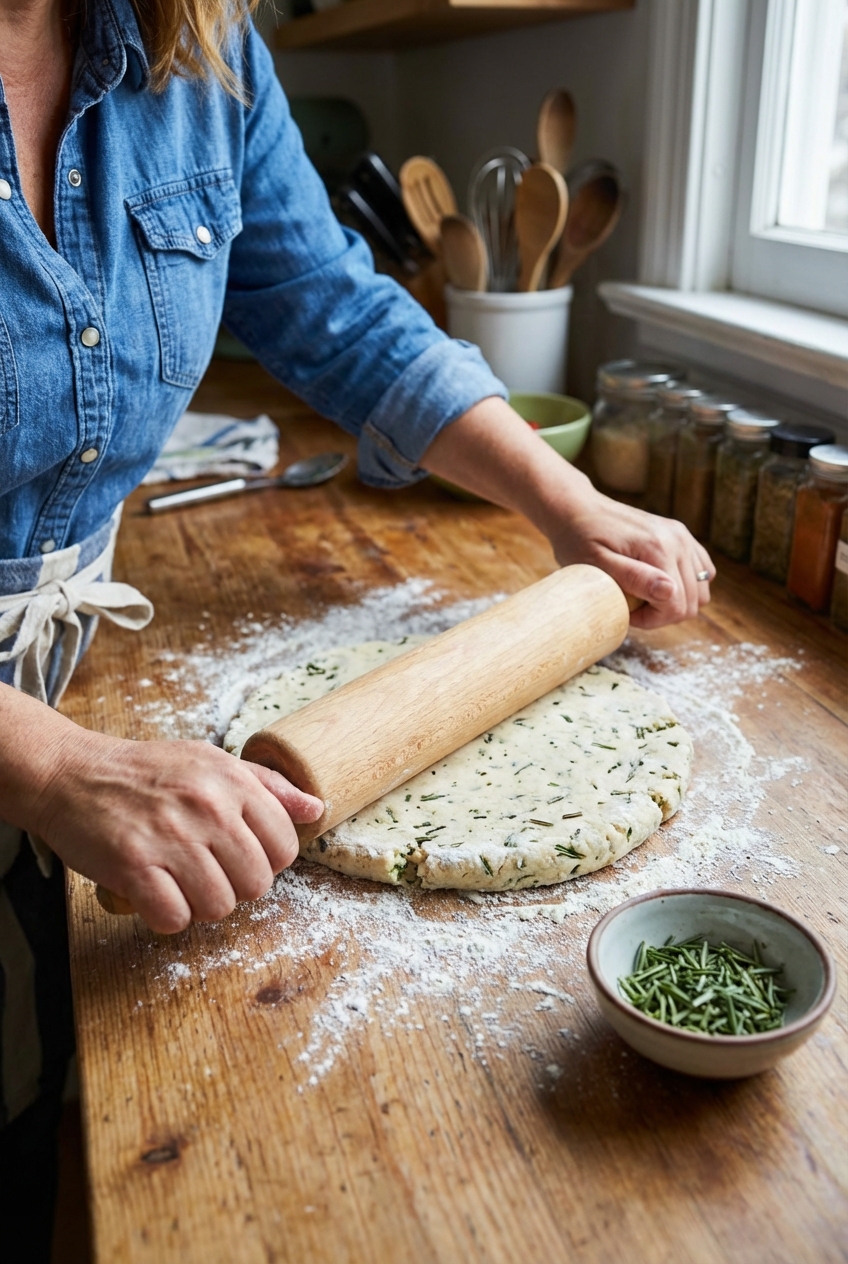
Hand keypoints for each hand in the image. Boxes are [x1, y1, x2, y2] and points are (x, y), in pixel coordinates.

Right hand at [35, 730, 322, 933]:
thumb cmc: (146, 772)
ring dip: (200, 905)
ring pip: (219, 907)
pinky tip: (155, 894)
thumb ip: (268, 786)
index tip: (240, 856)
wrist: (71, 774)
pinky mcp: (134, 865)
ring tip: (180, 882)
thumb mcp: (211, 762)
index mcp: (231, 780)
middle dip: (235, 887)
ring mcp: (171, 837)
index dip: (266, 861)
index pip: (285, 846)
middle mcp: (207, 807)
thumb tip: (316, 809)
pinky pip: (174, 918)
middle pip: (256, 884)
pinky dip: (166, 916)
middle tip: (207, 872)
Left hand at [545, 485, 714, 628]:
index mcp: (659, 548)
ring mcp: (683, 536)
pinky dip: (686, 585)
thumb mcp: (597, 564)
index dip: (652, 619)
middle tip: (632, 605)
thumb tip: (670, 592)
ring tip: (643, 595)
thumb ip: (634, 578)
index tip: (627, 612)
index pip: (677, 606)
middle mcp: (678, 540)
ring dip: (675, 601)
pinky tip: (658, 584)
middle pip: (693, 602)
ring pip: (701, 590)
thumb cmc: (579, 539)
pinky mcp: (682, 535)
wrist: (577, 509)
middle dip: (662, 613)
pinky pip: (703, 572)